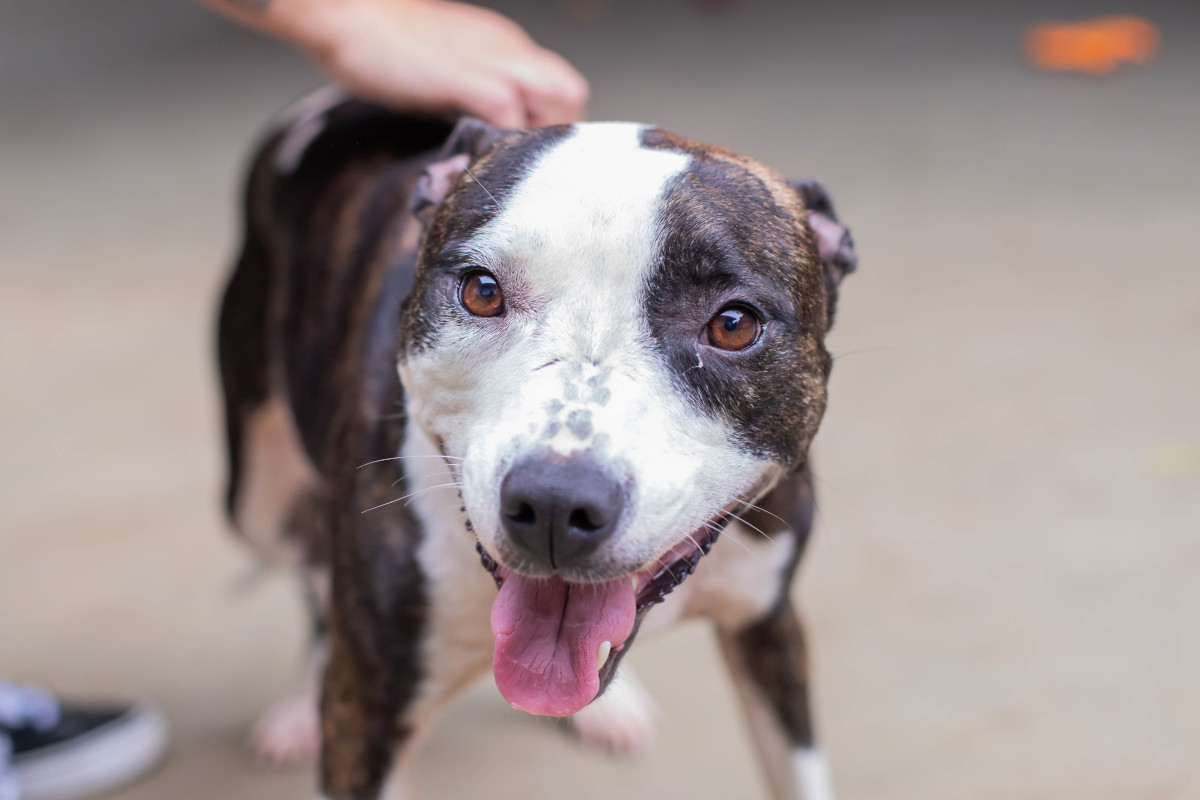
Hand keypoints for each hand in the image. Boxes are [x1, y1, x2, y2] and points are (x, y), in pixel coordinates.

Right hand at [210, 0, 589, 126]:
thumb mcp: (447, 69)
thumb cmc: (385, 45)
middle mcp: (509, 50)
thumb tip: (480, 140)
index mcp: (506, 48)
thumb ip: (471, 99)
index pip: (561, 90)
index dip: (552, 126)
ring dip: (538, 136)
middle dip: (555, 134)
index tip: (530, 156)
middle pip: (571, 94)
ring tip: (506, 163)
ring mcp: (492, 61)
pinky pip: (510, 112)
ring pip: (557, 99)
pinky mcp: (467, 77)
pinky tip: (481, 157)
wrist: (347, 14)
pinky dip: (504, 139)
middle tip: (523, 164)